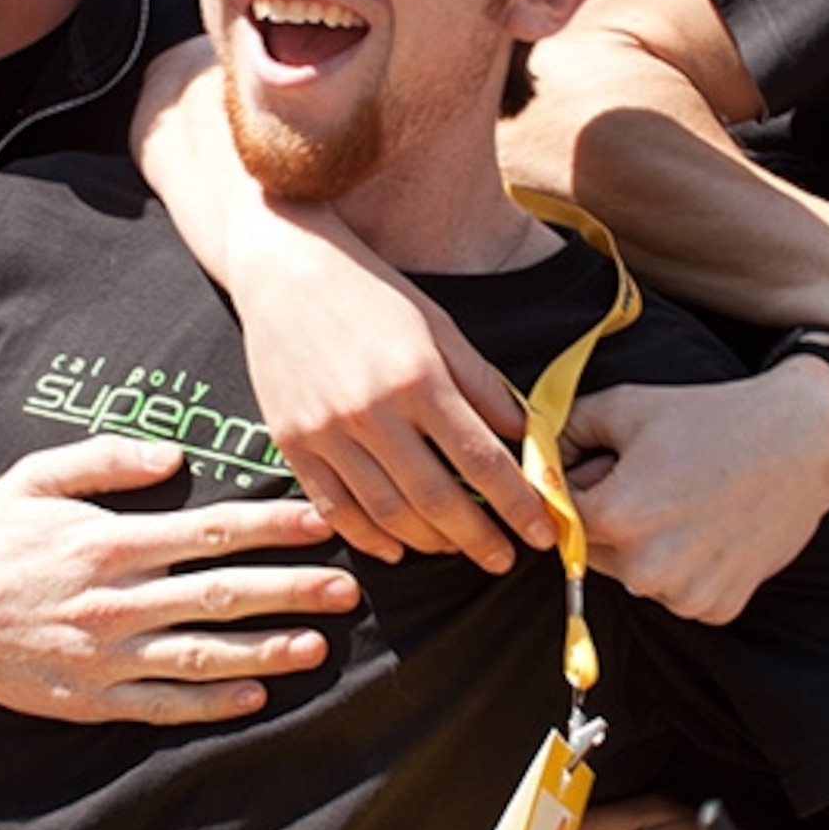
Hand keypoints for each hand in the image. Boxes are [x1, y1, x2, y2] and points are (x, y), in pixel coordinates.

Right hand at [0, 436, 361, 722]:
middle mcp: (115, 602)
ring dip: (265, 651)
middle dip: (290, 590)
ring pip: (202, 656)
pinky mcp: (94, 699)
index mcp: (108, 544)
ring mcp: (106, 657)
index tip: (321, 519)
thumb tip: (174, 455)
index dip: (271, 525)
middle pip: (220, 595)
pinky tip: (256, 696)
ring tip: (318, 645)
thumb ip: (106, 461)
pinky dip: (212, 704)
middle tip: (348, 587)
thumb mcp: (34, 479)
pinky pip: (164, 705)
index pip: (209, 532)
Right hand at [132, 34, 553, 569]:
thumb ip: (484, 386)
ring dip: (430, 544)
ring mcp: (327, 432)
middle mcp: (372, 412)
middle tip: (506, 560)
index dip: (518, 505)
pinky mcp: (292, 443)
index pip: (482, 461)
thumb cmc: (372, 295)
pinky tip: (397, 548)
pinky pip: (335, 510)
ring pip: (387, 514)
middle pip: (438, 500)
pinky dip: (370, 538)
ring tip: (457, 549)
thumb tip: (528, 439)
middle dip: (480, 539)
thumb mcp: (441, 329)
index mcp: (419, 379)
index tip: (544, 532)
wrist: (284, 269)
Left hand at [567, 359, 828, 623]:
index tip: (602, 468)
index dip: (578, 486)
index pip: (560, 515)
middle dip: (609, 518)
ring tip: (686, 500)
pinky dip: (684, 566)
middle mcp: (644, 568)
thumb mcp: (628, 406)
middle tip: (653, 479)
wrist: (805, 441)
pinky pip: (676, 591)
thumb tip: (534, 450)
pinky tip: (710, 526)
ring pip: (635, 575)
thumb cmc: (717, 418)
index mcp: (614, 517)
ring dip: (645, 546)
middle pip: (593, 551)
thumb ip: (565, 428)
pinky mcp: (716, 608)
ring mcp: (683, 594)